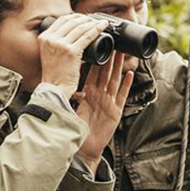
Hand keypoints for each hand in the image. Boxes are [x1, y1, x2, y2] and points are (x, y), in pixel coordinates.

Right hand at [38, 14, 107, 98]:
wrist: (55, 87)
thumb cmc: (55, 73)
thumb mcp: (49, 52)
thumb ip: (56, 41)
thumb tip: (71, 31)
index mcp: (44, 37)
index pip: (62, 20)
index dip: (76, 16)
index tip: (85, 18)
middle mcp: (51, 39)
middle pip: (72, 21)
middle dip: (86, 19)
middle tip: (95, 20)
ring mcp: (61, 44)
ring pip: (80, 27)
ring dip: (93, 23)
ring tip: (101, 23)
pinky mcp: (71, 51)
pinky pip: (87, 36)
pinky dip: (97, 29)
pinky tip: (103, 27)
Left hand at [74, 53, 133, 172]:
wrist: (84, 149)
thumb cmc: (77, 131)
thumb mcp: (71, 110)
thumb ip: (70, 97)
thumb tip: (59, 84)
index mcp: (89, 94)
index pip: (93, 73)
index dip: (96, 59)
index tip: (96, 45)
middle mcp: (100, 96)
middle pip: (106, 72)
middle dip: (110, 57)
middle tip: (112, 41)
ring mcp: (109, 102)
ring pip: (115, 80)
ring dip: (119, 66)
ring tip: (122, 52)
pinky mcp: (115, 111)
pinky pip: (122, 95)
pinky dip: (127, 85)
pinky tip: (130, 74)